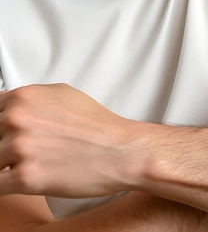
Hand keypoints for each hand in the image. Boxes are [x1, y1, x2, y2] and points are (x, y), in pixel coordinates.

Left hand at [0, 84, 135, 196]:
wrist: (122, 152)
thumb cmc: (100, 128)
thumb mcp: (64, 96)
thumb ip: (32, 100)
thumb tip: (12, 107)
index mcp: (24, 97)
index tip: (4, 137)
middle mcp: (17, 119)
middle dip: (3, 147)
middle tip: (22, 152)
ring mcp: (19, 147)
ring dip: (6, 167)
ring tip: (30, 165)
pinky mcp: (24, 177)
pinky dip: (6, 186)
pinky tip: (23, 181)